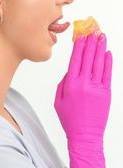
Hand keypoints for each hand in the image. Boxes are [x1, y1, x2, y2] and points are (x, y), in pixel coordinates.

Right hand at [54, 32, 112, 167]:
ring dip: (100, 48)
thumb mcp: (58, 100)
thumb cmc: (69, 119)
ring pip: (99, 62)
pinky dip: (108, 62)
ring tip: (101, 36)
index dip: (78, 46)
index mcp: (71, 84)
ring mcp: (97, 87)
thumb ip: (63, 83)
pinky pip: (108, 73)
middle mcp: (84, 83)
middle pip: (88, 57)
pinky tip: (108, 53)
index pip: (75, 59)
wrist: (85, 136)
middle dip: (90, 42)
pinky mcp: (106, 93)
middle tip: (92, 30)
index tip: (80, 35)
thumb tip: (70, 71)